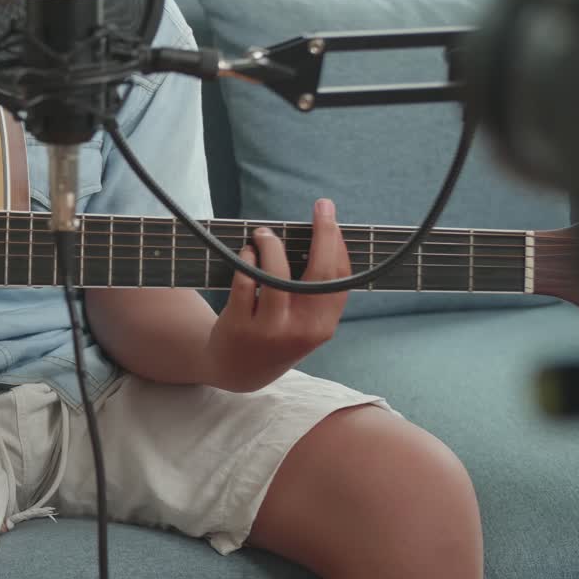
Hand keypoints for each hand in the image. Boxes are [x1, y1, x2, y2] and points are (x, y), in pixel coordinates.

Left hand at [204, 199, 350, 392]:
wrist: (237, 371)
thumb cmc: (275, 335)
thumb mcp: (305, 324)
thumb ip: (315, 293)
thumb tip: (323, 238)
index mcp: (323, 326)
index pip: (340, 279)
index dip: (338, 244)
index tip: (332, 218)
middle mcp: (301, 330)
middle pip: (319, 273)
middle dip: (324, 234)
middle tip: (321, 207)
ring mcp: (270, 330)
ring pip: (276, 276)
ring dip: (271, 246)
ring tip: (264, 234)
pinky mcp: (239, 326)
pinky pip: (245, 283)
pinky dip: (247, 260)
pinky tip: (247, 252)